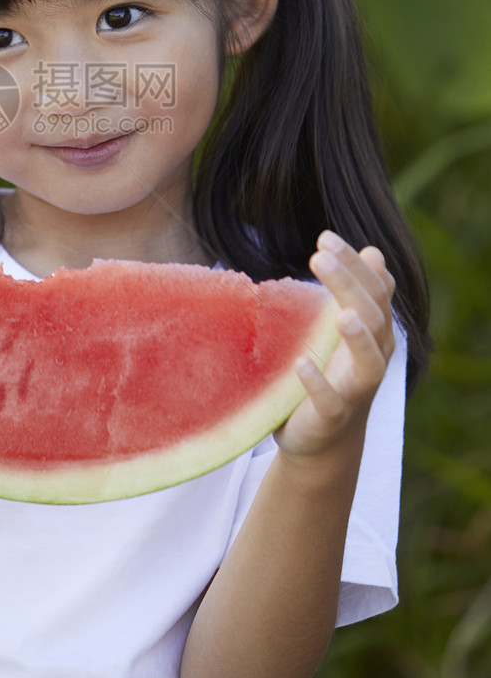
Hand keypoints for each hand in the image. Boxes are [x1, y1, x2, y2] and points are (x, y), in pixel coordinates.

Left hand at [275, 231, 395, 461]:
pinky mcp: (333, 416)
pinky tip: (301, 365)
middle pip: (372, 315)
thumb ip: (354, 293)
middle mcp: (372, 357)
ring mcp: (355, 388)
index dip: (354, 263)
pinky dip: (319, 383)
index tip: (324, 238)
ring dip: (358, 338)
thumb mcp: (339, 330)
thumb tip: (374, 251)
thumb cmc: (331, 373)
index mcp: (373, 331)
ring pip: (370, 363)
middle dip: (349, 284)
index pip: (375, 289)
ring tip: (341, 314)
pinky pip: (332, 401)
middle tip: (319, 256)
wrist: (323, 439)